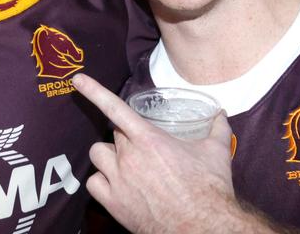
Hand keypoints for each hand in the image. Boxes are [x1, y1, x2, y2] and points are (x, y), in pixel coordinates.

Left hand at [72, 74, 260, 233]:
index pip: (115, 108)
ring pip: (97, 155)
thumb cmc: (208, 189)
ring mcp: (118, 180)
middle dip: (126, 138)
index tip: (78, 80)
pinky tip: (115, 184)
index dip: (94, 91)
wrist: (201, 226)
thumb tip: (221, 114)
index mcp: (149, 139)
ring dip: (108, 156)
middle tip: (143, 149)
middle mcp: (128, 156)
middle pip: (113, 134)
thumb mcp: (217, 152)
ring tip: (125, 164)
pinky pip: (93, 183)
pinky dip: (101, 181)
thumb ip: (217, 128)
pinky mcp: (113, 203)